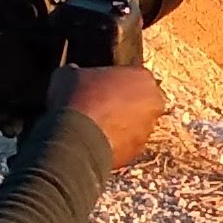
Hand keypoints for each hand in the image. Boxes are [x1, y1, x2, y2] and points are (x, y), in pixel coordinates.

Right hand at [50, 60, 164, 171]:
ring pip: (134, 123)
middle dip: (121, 103)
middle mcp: (154, 102)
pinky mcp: (139, 151)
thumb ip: (78, 71)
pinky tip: (94, 141)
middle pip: (137, 100)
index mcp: (143, 77)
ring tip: (93, 126)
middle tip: (97, 106)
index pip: (130, 76)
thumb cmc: (77, 99)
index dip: (112, 81)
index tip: (97, 87)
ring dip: (119, 124)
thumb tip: (73, 73)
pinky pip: (126, 143)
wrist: (77, 139)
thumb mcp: (68, 74)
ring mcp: (148, 129)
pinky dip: (114, 142)